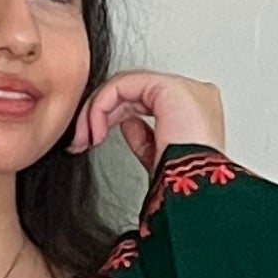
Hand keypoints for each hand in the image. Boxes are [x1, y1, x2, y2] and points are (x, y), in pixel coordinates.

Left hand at [73, 68, 226, 171]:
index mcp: (194, 109)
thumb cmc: (184, 185)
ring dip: (97, 110)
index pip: (144, 100)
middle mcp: (193, 94)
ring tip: (85, 138)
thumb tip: (127, 123)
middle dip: (100, 113)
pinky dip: (102, 105)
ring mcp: (183, 87)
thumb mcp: (158, 159)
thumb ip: (143, 137)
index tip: (91, 140)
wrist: (196, 193)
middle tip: (81, 140)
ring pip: (125, 85)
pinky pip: (123, 85)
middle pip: (133, 90)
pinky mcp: (169, 86)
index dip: (113, 116)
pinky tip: (96, 128)